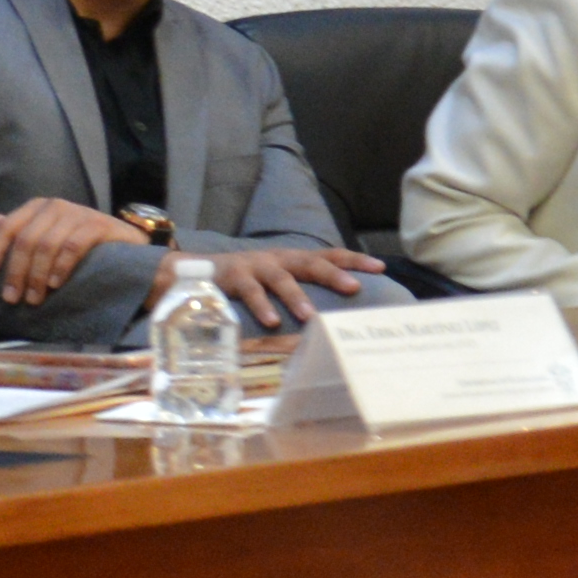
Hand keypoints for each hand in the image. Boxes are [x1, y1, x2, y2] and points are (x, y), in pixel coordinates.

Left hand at [0, 196, 131, 302]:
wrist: (125, 244)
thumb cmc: (77, 243)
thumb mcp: (45, 236)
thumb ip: (17, 232)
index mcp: (36, 208)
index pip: (7, 225)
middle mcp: (55, 206)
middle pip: (26, 240)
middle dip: (16, 272)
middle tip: (12, 298)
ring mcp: (78, 213)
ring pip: (47, 245)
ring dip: (37, 275)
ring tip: (34, 299)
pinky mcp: (99, 225)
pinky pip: (74, 246)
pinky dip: (62, 266)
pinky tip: (56, 284)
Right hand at [210, 245, 383, 327]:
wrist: (198, 271)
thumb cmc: (246, 282)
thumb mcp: (276, 282)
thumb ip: (301, 291)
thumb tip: (333, 316)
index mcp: (292, 259)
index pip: (328, 255)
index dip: (353, 260)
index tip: (380, 268)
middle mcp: (278, 259)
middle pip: (310, 262)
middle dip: (333, 274)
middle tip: (354, 288)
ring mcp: (256, 266)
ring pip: (281, 279)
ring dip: (297, 297)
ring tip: (311, 317)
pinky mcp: (235, 277)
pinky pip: (251, 292)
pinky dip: (262, 307)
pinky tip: (273, 322)